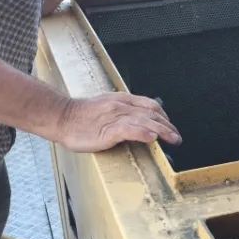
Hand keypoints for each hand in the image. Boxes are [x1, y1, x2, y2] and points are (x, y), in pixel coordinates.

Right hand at [55, 93, 181, 152]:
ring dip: (162, 131)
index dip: (164, 116)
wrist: (62, 116)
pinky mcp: (107, 130)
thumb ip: (123, 111)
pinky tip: (152, 138)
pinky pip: (128, 130)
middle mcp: (121, 106)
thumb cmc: (82, 116)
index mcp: (122, 100)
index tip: (171, 127)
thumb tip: (139, 121)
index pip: (150, 105)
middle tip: (177, 138)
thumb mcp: (107, 106)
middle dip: (167, 126)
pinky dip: (142, 133)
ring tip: (173, 139)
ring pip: (144, 121)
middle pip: (151, 114)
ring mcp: (114, 117)